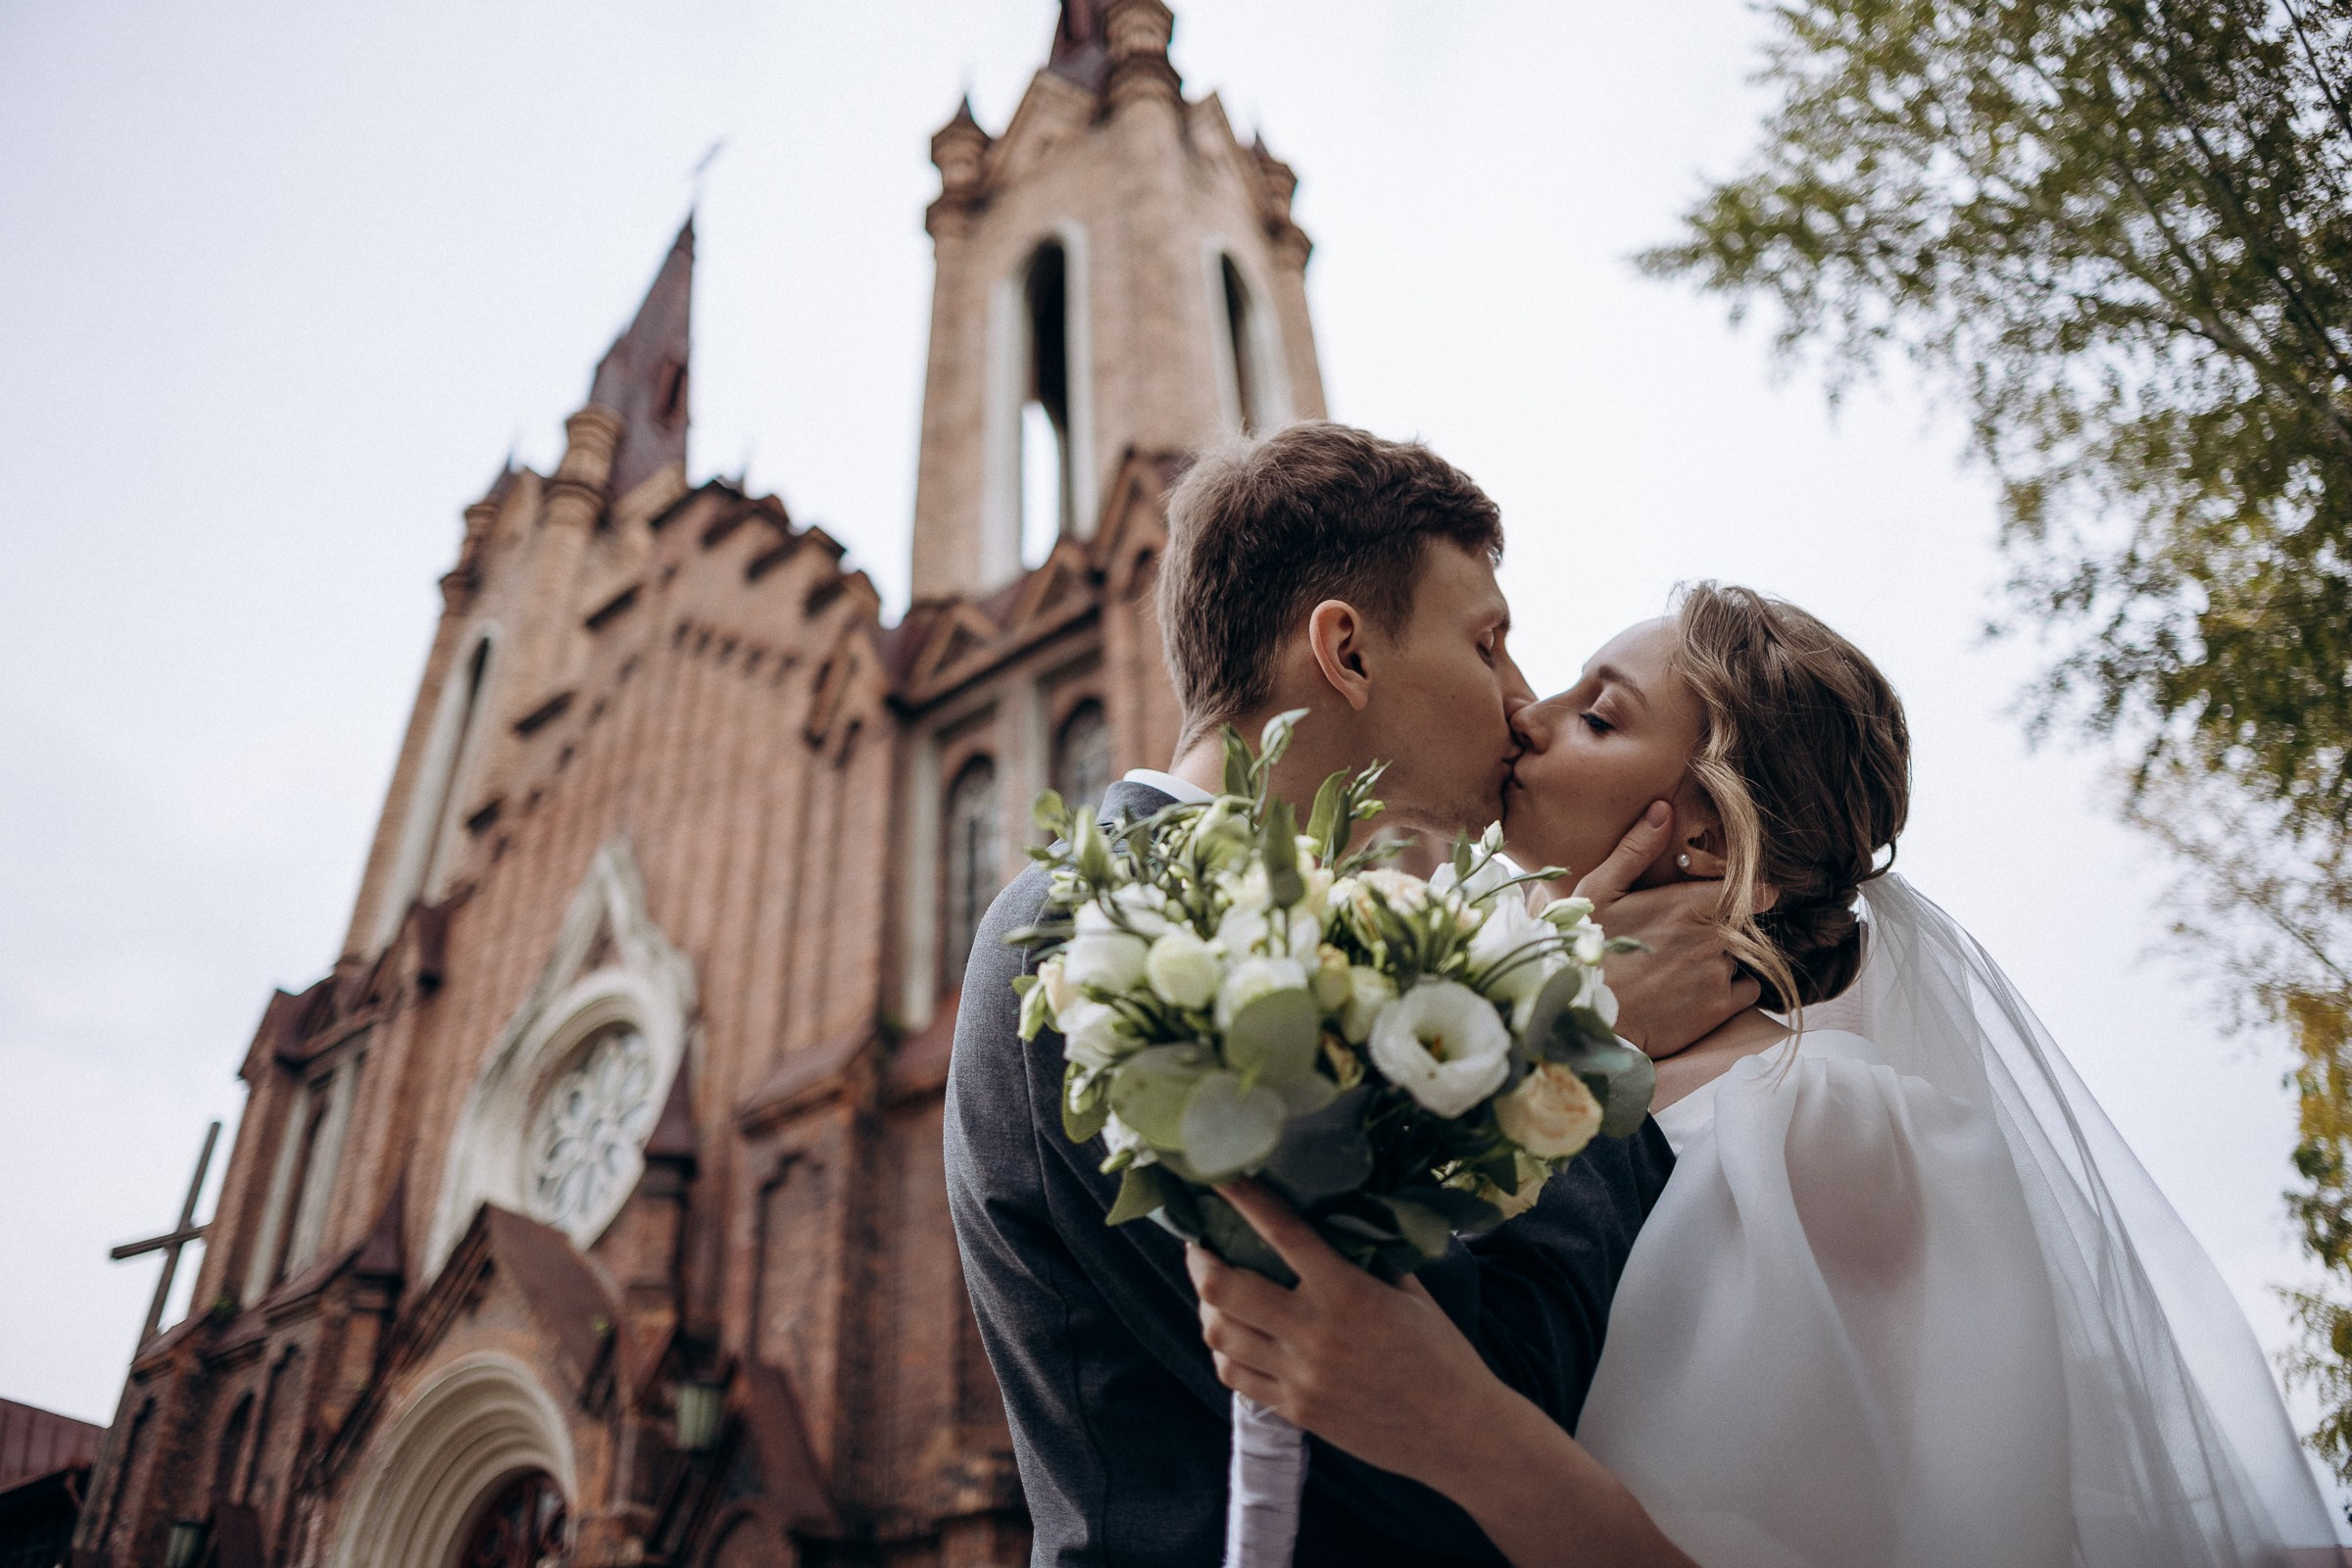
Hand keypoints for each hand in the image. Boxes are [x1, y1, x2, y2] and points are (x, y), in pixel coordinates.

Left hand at [1188, 1182, 1503, 1493]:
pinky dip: (1222, 1348)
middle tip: (1198, 1241)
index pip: (1281, 1232)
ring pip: (1218, 1332)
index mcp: (1348, 1293)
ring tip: (1210, 1286)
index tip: (1216, 1173)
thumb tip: (1336, 1216)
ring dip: (1206, 1303)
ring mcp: (1299, 1376)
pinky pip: (1234, 1375)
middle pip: (1223, 1287)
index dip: (1241, 1198)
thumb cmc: (1443, 1356)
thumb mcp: (1412, 1294)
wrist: (1459, 1435)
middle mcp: (1314, 1333)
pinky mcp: (1295, 1410)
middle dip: (1199, 1257)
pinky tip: (1231, 1333)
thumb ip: (1370, 1256)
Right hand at [1573, 803, 1757, 1057]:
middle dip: (1722, 929)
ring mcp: (1718, 974)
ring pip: (1740, 957)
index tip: (1752, 895)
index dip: (1752, 892)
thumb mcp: (1599, 891)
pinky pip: (1747, 990)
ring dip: (1722, 959)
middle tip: (1686, 941)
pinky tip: (1698, 991)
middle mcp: (1711, 937)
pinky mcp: (1720, 1008)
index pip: (1747, 890)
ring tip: (1682, 969)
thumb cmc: (1587, 948)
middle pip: (1739, 925)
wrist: (1586, 1017)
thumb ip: (1636, 849)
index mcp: (1686, 903)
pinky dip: (1732, 988)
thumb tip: (1665, 807)